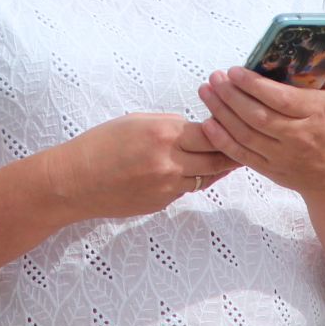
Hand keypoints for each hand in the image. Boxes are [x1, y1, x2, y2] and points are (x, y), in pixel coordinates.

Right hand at [43, 113, 237, 221]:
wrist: (74, 182)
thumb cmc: (100, 144)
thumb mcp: (136, 122)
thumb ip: (170, 125)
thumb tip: (197, 129)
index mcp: (163, 134)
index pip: (210, 132)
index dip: (226, 128)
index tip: (238, 123)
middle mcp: (169, 162)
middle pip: (217, 159)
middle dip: (233, 151)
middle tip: (250, 143)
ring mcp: (167, 187)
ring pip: (206, 177)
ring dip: (218, 168)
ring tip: (232, 158)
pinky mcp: (161, 203)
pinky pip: (186, 189)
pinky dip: (193, 179)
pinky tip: (195, 171)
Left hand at [197, 62, 324, 196]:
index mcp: (315, 112)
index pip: (280, 98)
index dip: (254, 85)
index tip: (234, 71)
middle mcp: (298, 135)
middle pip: (257, 115)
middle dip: (231, 96)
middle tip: (215, 77)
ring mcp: (282, 155)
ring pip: (245, 134)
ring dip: (221, 112)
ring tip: (206, 92)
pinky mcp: (270, 170)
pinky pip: (241, 155)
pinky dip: (222, 139)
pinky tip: (208, 122)